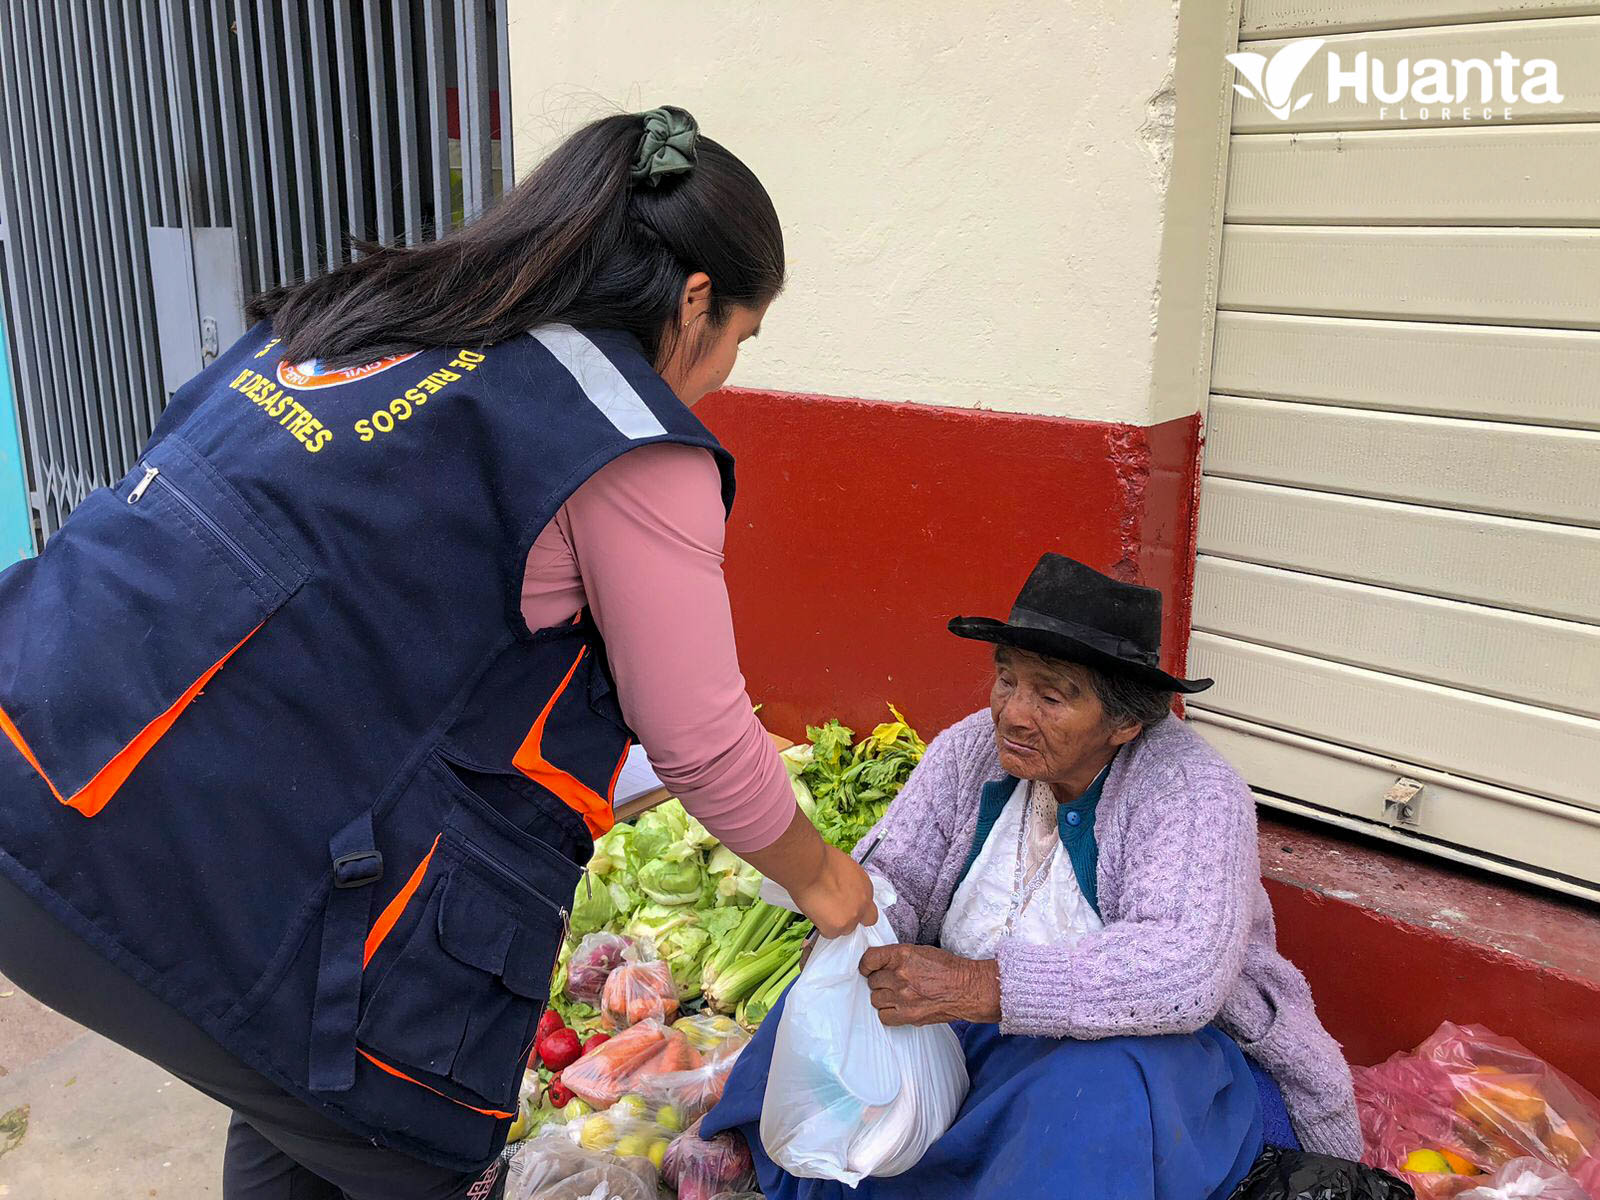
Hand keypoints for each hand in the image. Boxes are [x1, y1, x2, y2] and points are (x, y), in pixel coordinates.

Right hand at [788, 846, 877, 938]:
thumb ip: (849, 885)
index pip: (868, 907)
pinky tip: (814, 912)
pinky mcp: (836, 927)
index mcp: (866, 887)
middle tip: (832, 910)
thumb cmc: (822, 860)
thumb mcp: (845, 869)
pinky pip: (829, 933)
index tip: (846, 906)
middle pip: (858, 921)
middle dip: (847, 918)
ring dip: (834, 923)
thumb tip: (842, 889)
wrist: (810, 867)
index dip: (857, 908)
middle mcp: (862, 904)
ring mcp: (851, 918)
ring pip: (844, 929)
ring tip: (820, 908)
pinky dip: (821, 926)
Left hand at [859, 944, 1001, 1026]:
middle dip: (880, 982)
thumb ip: (898, 957)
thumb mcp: (921, 951)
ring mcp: (903, 997)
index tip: (869, 969)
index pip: (869, 958)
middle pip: (872, 981)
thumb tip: (880, 964)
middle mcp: (900, 975)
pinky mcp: (908, 1015)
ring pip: (876, 999)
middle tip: (892, 983)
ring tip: (897, 995)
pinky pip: (884, 1016)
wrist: (967, 988)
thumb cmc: (948, 969)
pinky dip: (888, 1013)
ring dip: (884, 997)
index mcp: (902, 955)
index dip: (867, 965)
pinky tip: (898, 1008)